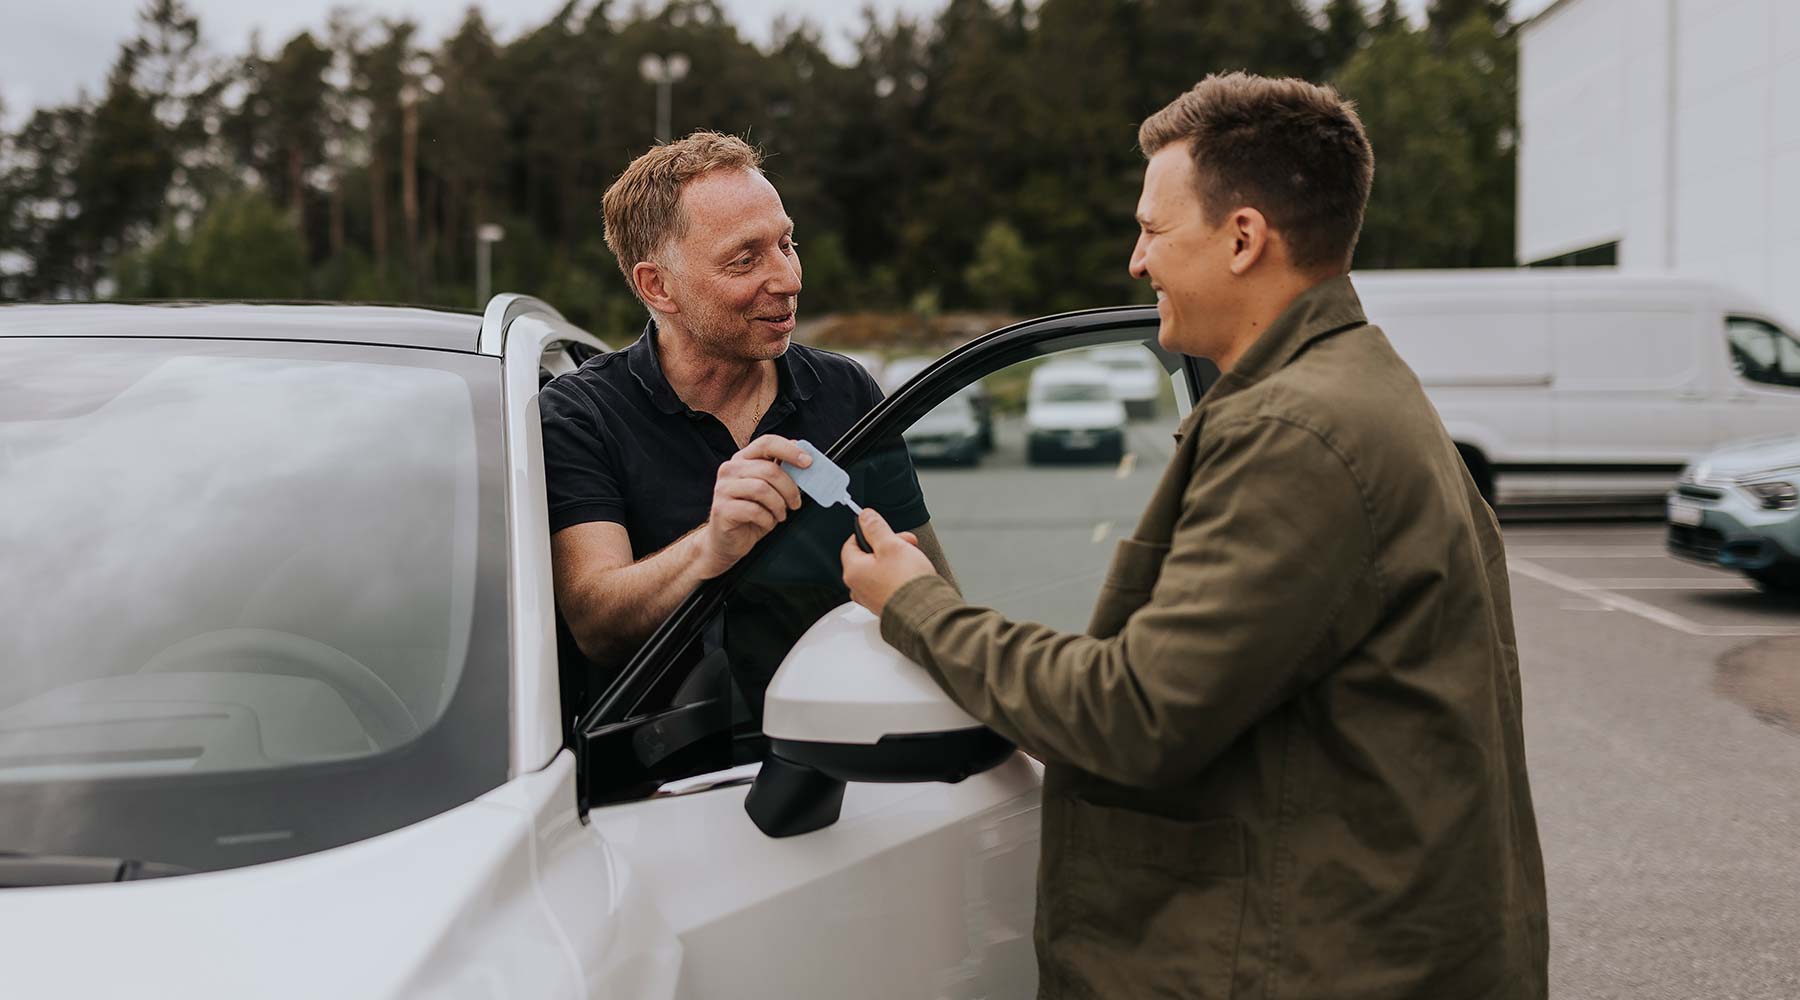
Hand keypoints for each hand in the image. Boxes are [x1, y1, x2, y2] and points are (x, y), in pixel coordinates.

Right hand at [696, 434, 808, 577]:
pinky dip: (768, 519)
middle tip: (796, 503)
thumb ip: (782, 472)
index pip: (767, 443)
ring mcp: (723, 488)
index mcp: (743, 459)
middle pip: (769, 470)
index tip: (808, 462)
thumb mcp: (770, 490)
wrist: (728, 541)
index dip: (790, 450)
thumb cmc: (751, 513)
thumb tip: (805, 458)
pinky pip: (754, 510)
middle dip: (790, 489)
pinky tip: (767, 522)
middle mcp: (730, 469)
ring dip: (779, 505)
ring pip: (762, 489)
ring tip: (780, 514)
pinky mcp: (722, 509)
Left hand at [841, 508, 935, 615]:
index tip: (883, 529)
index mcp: (853, 571)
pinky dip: (898, 576)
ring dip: (895, 559)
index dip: (869, 533)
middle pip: (867, 557)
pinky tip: (912, 575)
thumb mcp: (891, 544)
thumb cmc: (907, 582)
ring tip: (913, 558)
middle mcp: (857, 588)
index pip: (851, 544)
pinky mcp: (886, 606)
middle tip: (906, 542)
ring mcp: (871, 599)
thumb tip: (865, 516)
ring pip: (879, 570)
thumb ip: (875, 528)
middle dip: (888, 545)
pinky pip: (887, 585)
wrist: (925, 613)